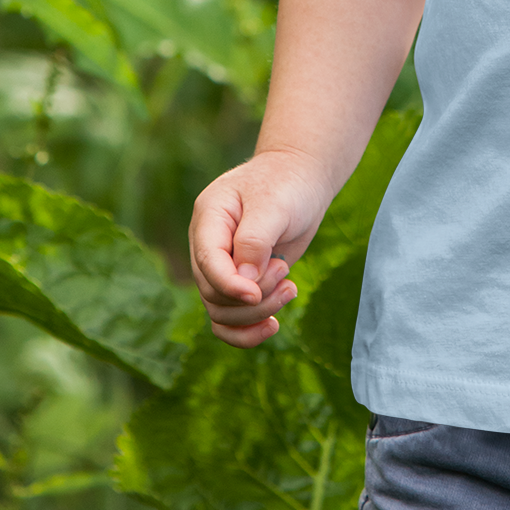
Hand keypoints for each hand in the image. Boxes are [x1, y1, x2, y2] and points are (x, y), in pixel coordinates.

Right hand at [189, 146, 334, 346]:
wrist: (302, 179)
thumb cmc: (288, 184)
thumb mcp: (274, 205)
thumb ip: (255, 242)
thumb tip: (244, 284)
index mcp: (209, 218)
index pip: (207, 262)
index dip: (228, 285)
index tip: (256, 293)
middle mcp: (208, 246)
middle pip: (213, 293)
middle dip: (253, 297)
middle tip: (285, 273)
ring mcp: (222, 266)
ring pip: (221, 312)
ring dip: (258, 312)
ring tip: (290, 288)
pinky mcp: (239, 282)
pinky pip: (230, 320)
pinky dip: (249, 330)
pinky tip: (273, 325)